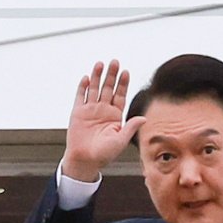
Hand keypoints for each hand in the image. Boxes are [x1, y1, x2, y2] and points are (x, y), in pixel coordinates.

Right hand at [61, 59, 144, 181]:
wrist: (85, 161)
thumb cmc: (104, 154)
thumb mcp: (120, 141)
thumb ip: (130, 128)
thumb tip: (144, 118)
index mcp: (115, 116)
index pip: (120, 95)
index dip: (123, 84)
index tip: (126, 72)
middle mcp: (103, 110)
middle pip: (108, 88)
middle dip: (111, 75)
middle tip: (115, 62)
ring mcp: (90, 110)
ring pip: (95, 89)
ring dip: (97, 76)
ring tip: (100, 64)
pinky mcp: (77, 112)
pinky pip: (80, 97)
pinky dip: (83, 87)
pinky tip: (87, 78)